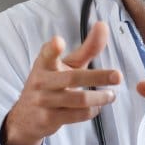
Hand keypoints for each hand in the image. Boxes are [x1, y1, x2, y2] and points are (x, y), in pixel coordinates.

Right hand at [2, 22, 121, 144]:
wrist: (26, 116)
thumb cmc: (52, 84)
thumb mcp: (66, 65)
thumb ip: (87, 48)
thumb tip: (103, 25)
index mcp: (44, 63)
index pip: (47, 54)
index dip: (53, 48)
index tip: (58, 41)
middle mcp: (42, 81)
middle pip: (73, 78)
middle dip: (98, 76)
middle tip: (118, 76)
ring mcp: (44, 101)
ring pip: (78, 99)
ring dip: (99, 98)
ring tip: (111, 95)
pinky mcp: (49, 118)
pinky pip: (77, 115)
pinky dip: (92, 111)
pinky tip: (97, 107)